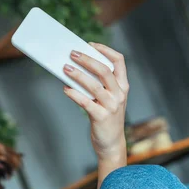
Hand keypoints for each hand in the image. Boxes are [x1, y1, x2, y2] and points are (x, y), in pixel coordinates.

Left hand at [63, 43, 129, 159]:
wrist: (112, 143)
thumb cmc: (106, 117)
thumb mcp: (108, 99)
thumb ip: (99, 84)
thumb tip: (76, 67)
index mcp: (123, 86)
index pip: (119, 61)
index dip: (105, 50)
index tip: (90, 45)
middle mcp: (120, 94)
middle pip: (104, 70)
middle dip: (87, 60)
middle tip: (72, 54)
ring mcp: (112, 106)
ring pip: (94, 85)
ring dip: (78, 75)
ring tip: (65, 68)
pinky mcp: (101, 117)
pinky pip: (86, 102)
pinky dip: (74, 94)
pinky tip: (65, 89)